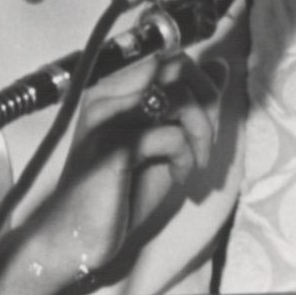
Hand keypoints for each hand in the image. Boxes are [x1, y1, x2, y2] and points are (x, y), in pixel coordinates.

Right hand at [16, 49, 227, 289]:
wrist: (75, 236)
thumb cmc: (117, 193)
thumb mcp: (162, 143)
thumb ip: (188, 103)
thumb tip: (220, 66)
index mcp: (113, 89)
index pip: (171, 57)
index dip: (201, 85)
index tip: (203, 123)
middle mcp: (105, 95)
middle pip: (177, 67)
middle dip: (206, 103)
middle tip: (204, 143)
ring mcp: (106, 118)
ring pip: (178, 96)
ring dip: (200, 132)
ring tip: (193, 162)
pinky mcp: (112, 147)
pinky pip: (170, 135)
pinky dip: (185, 157)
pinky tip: (177, 177)